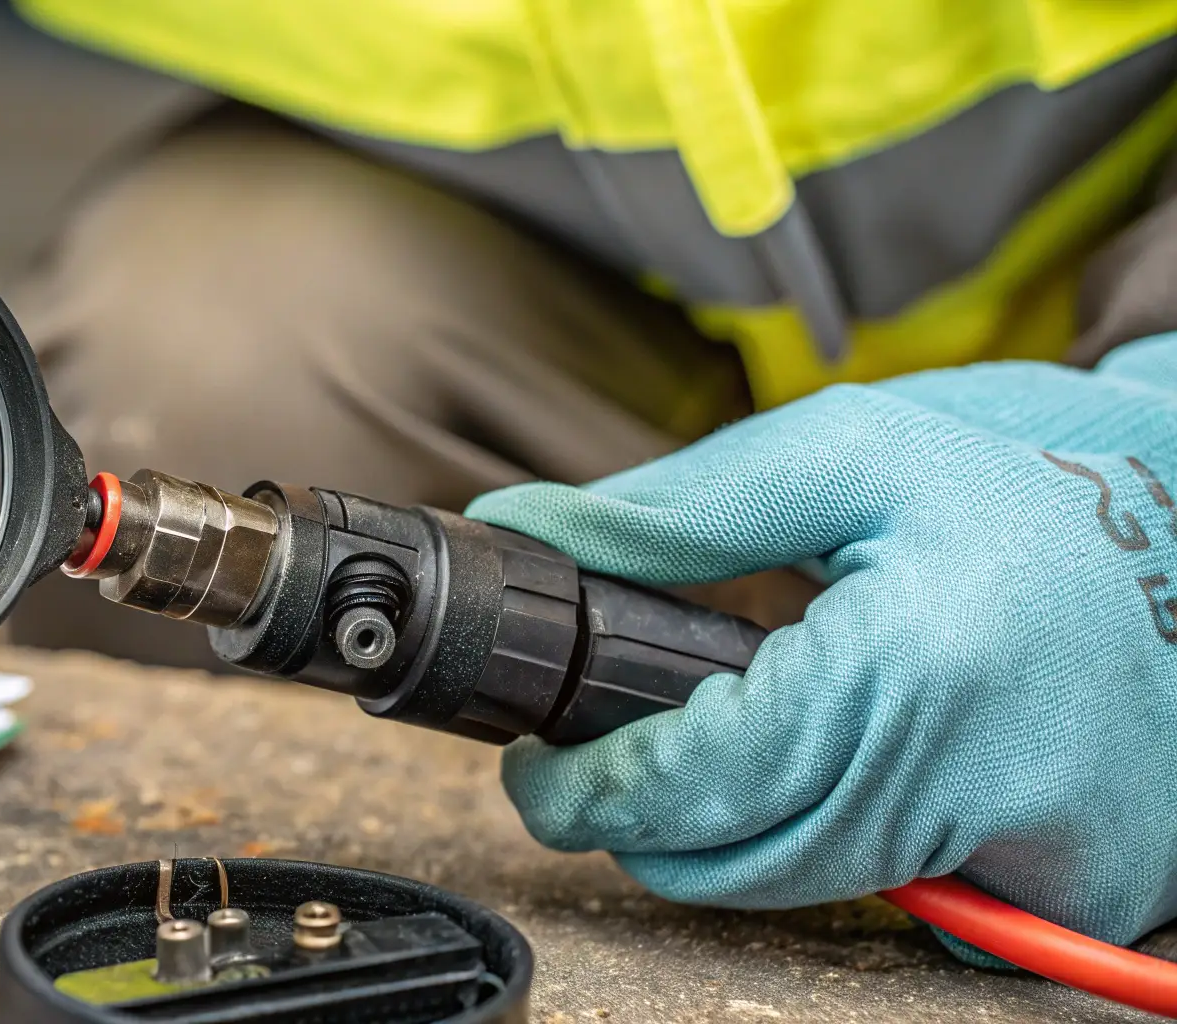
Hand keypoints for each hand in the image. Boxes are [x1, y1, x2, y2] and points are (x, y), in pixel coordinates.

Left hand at [466, 337, 1176, 959]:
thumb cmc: (1039, 470)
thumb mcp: (851, 449)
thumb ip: (675, 510)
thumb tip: (532, 528)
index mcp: (911, 670)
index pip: (695, 785)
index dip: (590, 791)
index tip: (536, 771)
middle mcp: (981, 785)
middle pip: (739, 863)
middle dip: (644, 824)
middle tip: (601, 765)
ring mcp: (1048, 857)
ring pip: (815, 890)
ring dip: (736, 836)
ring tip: (713, 749)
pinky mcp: (1087, 886)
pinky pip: (920, 905)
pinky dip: (851, 851)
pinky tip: (841, 775)